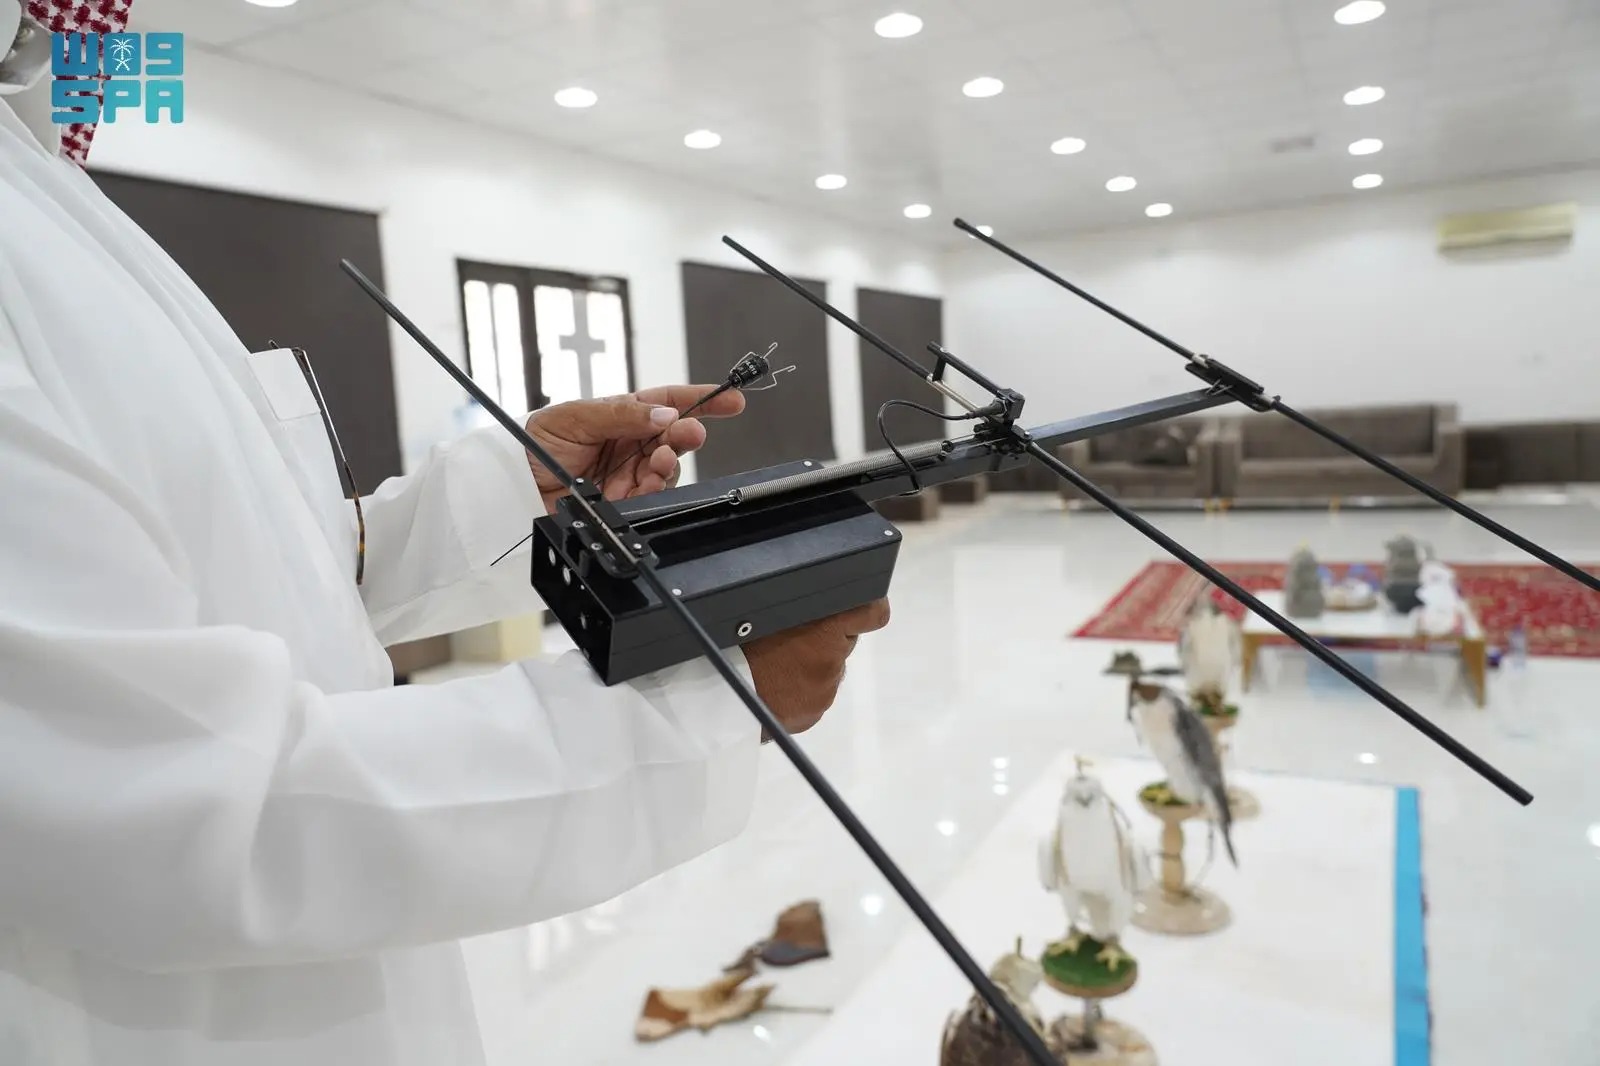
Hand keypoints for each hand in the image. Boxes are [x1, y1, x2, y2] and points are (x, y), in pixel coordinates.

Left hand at [523, 385, 745, 512]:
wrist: (508, 486)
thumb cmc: (533, 442)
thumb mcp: (575, 416)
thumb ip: (621, 415)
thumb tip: (664, 414)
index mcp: (619, 414)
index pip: (667, 402)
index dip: (701, 400)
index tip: (732, 399)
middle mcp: (628, 443)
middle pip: (673, 437)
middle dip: (688, 434)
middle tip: (692, 432)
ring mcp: (626, 474)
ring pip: (666, 468)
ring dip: (670, 462)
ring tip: (662, 458)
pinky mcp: (621, 503)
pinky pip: (650, 496)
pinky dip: (655, 486)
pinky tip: (650, 477)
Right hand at [742, 599, 891, 735]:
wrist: (719, 692)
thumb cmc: (739, 646)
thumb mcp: (771, 611)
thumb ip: (805, 606)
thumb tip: (822, 605)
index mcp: (825, 628)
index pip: (872, 613)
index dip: (868, 609)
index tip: (865, 606)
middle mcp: (831, 659)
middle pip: (844, 641)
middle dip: (826, 639)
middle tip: (792, 638)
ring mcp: (824, 688)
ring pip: (828, 669)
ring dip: (811, 665)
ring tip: (776, 663)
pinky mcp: (814, 711)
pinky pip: (815, 693)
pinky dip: (801, 689)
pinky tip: (776, 684)